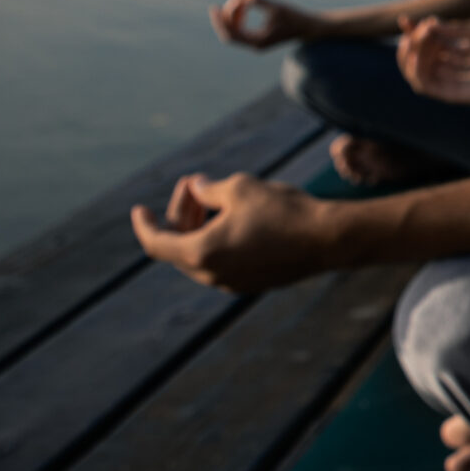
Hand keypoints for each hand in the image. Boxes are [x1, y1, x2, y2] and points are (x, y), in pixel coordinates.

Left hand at [128, 172, 328, 292]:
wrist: (330, 239)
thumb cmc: (284, 211)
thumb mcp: (241, 188)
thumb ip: (210, 188)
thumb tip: (197, 187)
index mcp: (202, 253)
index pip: (156, 243)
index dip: (144, 225)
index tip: (140, 210)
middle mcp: (213, 274)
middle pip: (180, 246)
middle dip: (183, 215)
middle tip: (196, 187)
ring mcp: (234, 283)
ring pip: (202, 255)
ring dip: (201, 228)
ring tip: (218, 199)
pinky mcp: (255, 283)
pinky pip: (224, 263)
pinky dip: (219, 241)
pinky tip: (237, 219)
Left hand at [209, 0, 315, 49]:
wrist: (309, 27)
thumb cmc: (295, 16)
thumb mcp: (277, 5)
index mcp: (259, 41)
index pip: (231, 34)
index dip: (220, 21)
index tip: (214, 7)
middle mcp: (256, 45)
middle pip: (230, 35)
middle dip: (222, 20)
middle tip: (216, 6)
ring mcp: (257, 43)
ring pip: (234, 32)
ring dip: (232, 17)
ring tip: (238, 1)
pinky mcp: (259, 38)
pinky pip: (241, 30)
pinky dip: (238, 18)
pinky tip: (242, 6)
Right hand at [398, 14, 469, 104]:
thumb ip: (455, 29)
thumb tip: (429, 24)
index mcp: (452, 52)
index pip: (424, 42)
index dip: (411, 31)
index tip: (404, 19)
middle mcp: (446, 67)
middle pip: (416, 55)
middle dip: (412, 40)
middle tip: (420, 28)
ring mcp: (446, 81)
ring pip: (415, 70)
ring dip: (412, 53)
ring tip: (419, 39)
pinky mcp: (449, 94)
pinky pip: (423, 85)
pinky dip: (415, 71)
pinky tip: (416, 57)